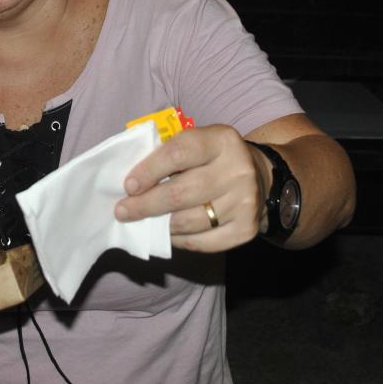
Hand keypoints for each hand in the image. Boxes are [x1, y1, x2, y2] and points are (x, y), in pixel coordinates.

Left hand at [114, 125, 266, 252]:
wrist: (259, 176)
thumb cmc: (214, 158)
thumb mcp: (198, 142)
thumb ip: (168, 154)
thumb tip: (132, 184)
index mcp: (222, 140)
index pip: (179, 153)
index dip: (149, 170)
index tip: (128, 186)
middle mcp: (237, 170)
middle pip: (181, 193)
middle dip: (146, 205)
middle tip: (123, 211)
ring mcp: (245, 201)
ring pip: (191, 221)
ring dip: (160, 225)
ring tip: (142, 223)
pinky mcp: (247, 228)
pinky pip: (204, 242)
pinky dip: (181, 241)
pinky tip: (168, 234)